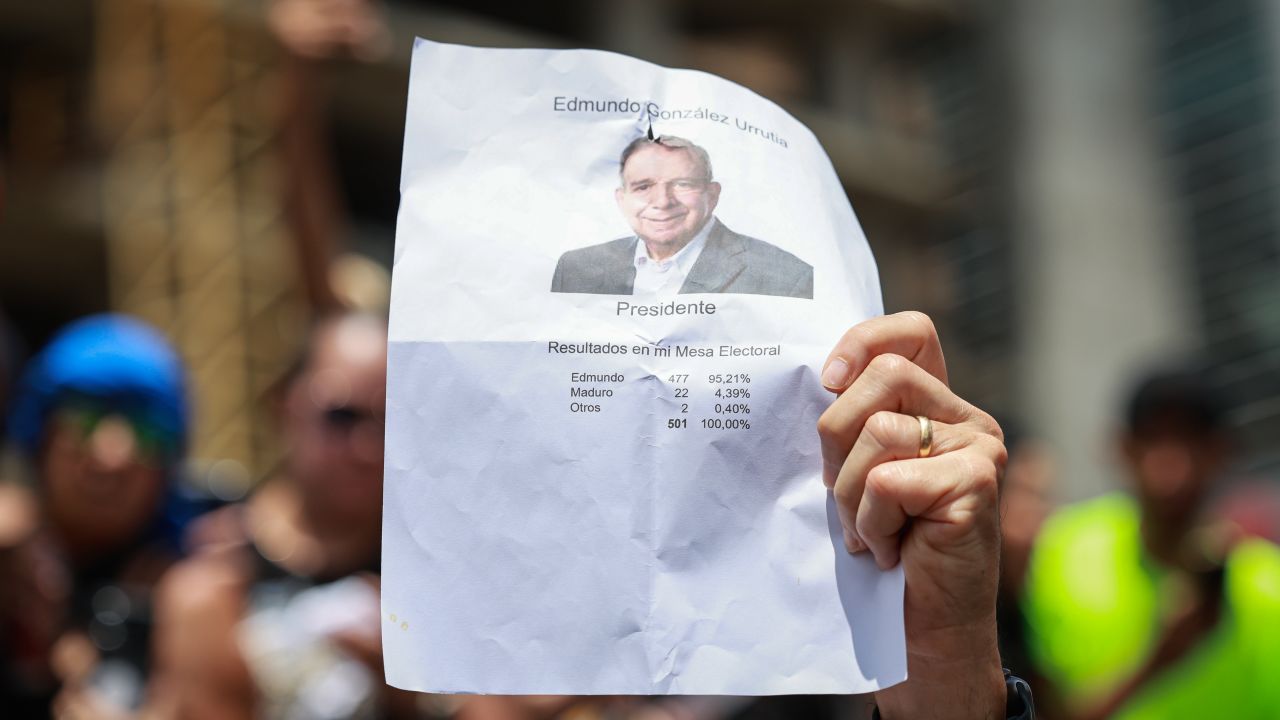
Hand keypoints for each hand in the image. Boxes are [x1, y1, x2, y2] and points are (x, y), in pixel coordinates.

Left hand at [817, 312, 1006, 719]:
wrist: (922, 628)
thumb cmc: (884, 549)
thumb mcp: (857, 474)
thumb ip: (851, 424)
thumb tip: (812, 382)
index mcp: (937, 406)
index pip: (911, 333)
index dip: (863, 341)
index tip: (827, 381)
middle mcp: (967, 418)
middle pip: (881, 374)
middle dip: (836, 434)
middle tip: (839, 492)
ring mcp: (979, 448)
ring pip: (878, 428)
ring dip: (851, 492)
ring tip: (867, 530)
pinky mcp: (976, 483)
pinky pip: (890, 481)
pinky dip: (873, 522)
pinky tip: (889, 549)